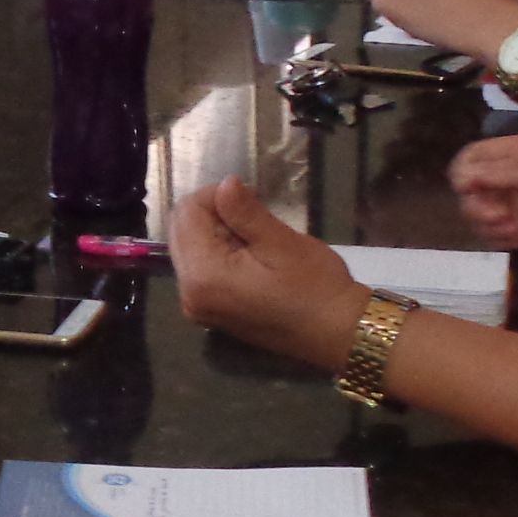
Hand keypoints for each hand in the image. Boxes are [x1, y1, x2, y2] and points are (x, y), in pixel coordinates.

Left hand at [167, 180, 370, 368]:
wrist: (336, 333)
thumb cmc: (315, 287)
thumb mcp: (281, 242)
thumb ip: (244, 212)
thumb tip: (224, 183)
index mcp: (203, 275)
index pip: (186, 213)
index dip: (216, 195)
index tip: (253, 198)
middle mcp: (188, 293)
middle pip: (181, 230)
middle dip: (214, 214)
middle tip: (255, 218)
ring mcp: (197, 305)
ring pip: (190, 247)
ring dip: (217, 233)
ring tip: (256, 239)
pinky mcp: (210, 310)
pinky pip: (201, 268)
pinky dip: (220, 253)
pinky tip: (251, 257)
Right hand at [450, 134, 517, 262]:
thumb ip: (510, 173)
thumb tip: (462, 176)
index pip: (477, 155)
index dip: (465, 172)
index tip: (469, 190)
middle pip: (474, 185)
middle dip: (476, 200)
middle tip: (497, 214)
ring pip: (482, 211)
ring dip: (485, 220)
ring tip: (510, 227)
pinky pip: (498, 235)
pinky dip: (498, 238)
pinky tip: (516, 238)